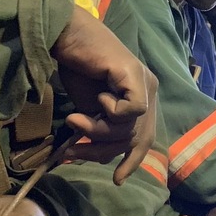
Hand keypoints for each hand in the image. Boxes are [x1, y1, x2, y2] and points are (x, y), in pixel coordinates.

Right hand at [51, 5, 158, 184]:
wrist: (66, 37)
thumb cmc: (75, 67)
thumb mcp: (88, 108)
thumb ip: (99, 127)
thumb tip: (93, 155)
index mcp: (141, 96)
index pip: (145, 137)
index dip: (132, 160)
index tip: (117, 179)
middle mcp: (148, 89)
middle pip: (136, 138)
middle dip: (102, 150)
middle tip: (72, 152)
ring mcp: (145, 81)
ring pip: (130, 127)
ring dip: (97, 131)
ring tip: (74, 120)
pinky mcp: (137, 75)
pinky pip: (133, 111)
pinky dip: (112, 112)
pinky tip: (98, 97)